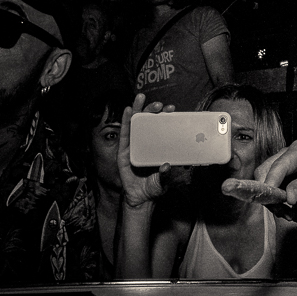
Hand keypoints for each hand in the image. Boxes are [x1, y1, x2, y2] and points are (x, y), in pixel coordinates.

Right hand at [118, 93, 174, 208]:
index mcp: (159, 147)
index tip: (173, 110)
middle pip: (149, 122)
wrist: (141, 197)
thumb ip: (165, 174)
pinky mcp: (123, 151)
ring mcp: (134, 145)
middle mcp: (147, 143)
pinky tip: (127, 110)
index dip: (167, 118)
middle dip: (153, 111)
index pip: (163, 128)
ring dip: (138, 109)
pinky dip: (125, 121)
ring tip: (140, 97)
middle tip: (160, 105)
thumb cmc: (155, 186)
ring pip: (136, 124)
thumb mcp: (164, 181)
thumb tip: (167, 166)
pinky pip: (124, 134)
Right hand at [223, 139, 296, 206]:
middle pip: (265, 172)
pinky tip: (287, 212)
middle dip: (269, 193)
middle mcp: (286, 155)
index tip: (271, 199)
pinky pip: (270, 190)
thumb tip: (289, 197)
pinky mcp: (279, 177)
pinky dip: (276, 203)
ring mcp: (281, 166)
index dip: (272, 181)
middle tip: (280, 210)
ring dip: (272, 201)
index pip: (279, 165)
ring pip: (264, 182)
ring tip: (287, 214)